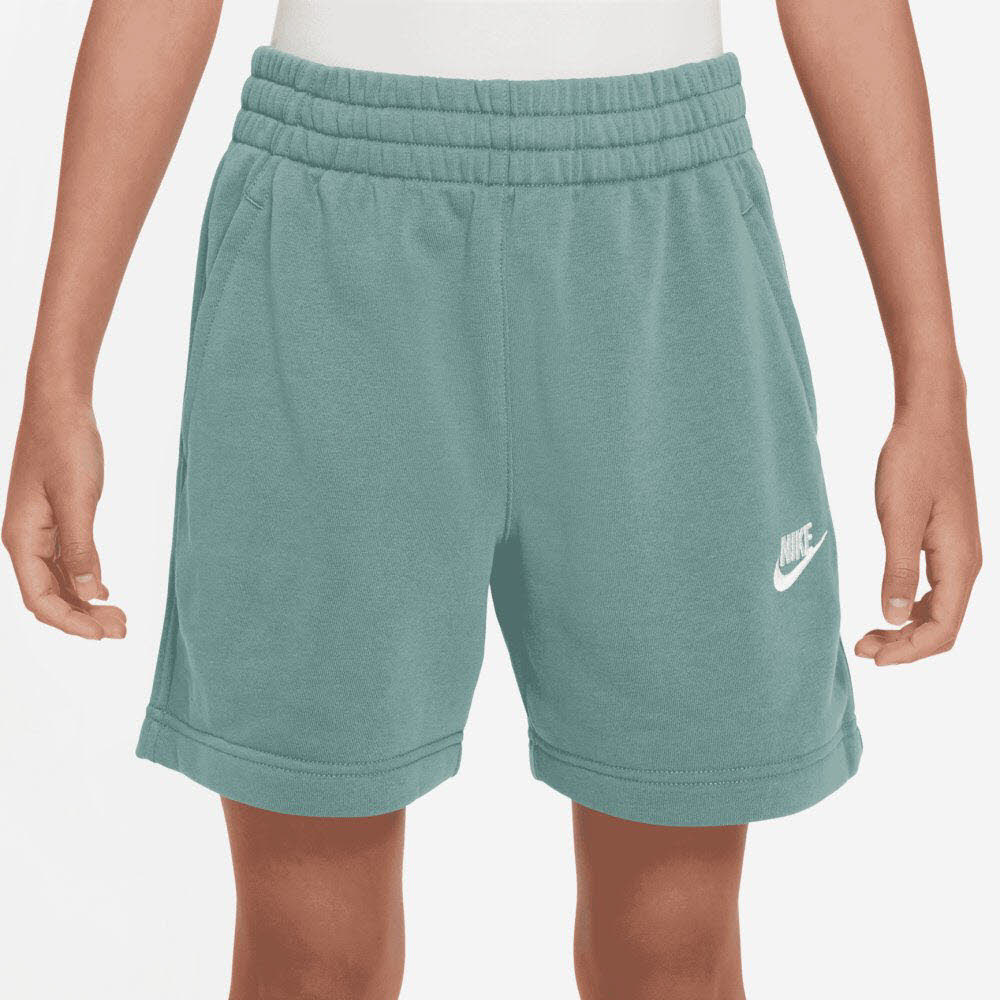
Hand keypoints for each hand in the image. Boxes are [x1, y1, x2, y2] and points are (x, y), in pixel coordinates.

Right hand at [3, 392, 125, 638]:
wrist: (60, 407)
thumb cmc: (66, 446)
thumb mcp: (78, 499)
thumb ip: (82, 547)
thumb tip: (90, 591)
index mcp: (22, 539)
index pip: (40, 599)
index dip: (70, 622)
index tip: (103, 635)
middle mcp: (25, 539)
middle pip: (50, 595)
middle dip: (82, 618)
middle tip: (123, 630)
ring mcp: (39, 531)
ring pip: (59, 581)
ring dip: (86, 602)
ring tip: (120, 617)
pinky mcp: (54, 519)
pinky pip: (65, 562)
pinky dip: (85, 580)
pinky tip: (106, 591)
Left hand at [855, 405, 979, 664]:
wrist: (930, 421)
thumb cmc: (913, 462)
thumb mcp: (898, 518)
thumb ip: (898, 569)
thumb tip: (896, 617)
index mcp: (960, 562)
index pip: (943, 629)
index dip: (910, 652)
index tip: (874, 659)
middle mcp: (966, 563)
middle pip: (942, 626)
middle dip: (904, 646)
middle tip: (861, 648)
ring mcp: (958, 553)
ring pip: (939, 610)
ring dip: (906, 629)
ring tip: (867, 635)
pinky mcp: (945, 541)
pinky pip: (935, 590)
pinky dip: (911, 608)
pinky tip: (888, 608)